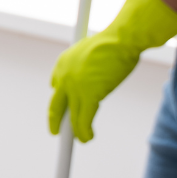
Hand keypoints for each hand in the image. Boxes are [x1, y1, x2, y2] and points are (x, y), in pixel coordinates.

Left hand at [47, 0, 176, 141]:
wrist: (122, 39)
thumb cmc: (116, 40)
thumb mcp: (99, 49)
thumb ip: (94, 61)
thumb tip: (103, 60)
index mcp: (66, 61)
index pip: (57, 82)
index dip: (61, 95)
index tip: (63, 103)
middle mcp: (65, 74)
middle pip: (55, 102)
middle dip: (55, 117)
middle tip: (54, 129)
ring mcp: (75, 87)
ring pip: (71, 115)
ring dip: (75, 129)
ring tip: (79, 138)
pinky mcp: (87, 96)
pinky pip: (83, 120)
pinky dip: (85, 131)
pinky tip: (87, 138)